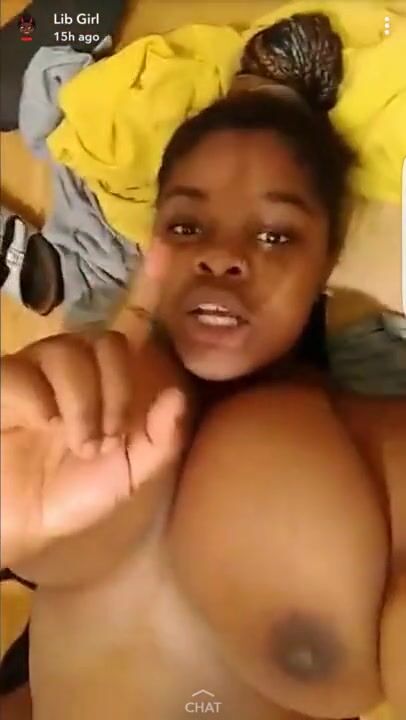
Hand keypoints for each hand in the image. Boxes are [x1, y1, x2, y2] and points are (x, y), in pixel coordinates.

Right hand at [0, 242, 186, 568]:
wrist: (18, 524)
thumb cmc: (70, 497)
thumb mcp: (126, 476)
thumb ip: (158, 441)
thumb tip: (177, 395)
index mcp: (105, 383)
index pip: (129, 326)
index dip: (146, 287)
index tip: (167, 248)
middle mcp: (71, 369)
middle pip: (104, 342)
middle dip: (117, 390)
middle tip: (108, 438)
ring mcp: (33, 373)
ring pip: (69, 352)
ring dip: (85, 401)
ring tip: (83, 443)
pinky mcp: (3, 384)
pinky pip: (25, 372)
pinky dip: (44, 402)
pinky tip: (45, 428)